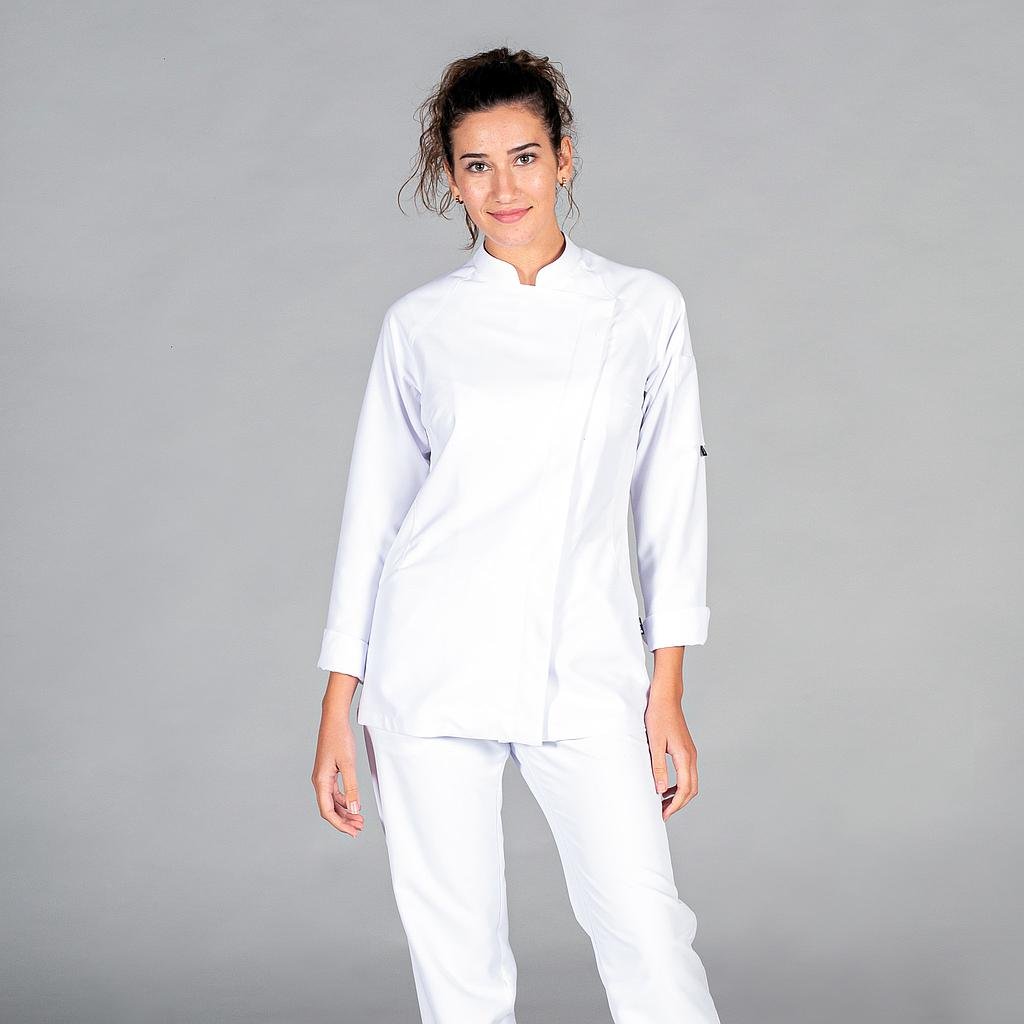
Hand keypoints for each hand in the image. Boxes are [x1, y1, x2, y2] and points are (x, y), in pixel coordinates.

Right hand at [312, 700, 364, 837]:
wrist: (334, 720)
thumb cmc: (339, 739)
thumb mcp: (349, 764)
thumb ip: (352, 787)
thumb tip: (355, 809)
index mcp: (321, 781)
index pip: (327, 811)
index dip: (339, 824)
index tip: (352, 832)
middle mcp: (319, 781)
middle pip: (329, 809)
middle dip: (344, 820)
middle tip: (360, 828)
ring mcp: (323, 777)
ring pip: (333, 801)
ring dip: (345, 811)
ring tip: (359, 819)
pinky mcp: (328, 772)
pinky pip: (335, 792)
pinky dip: (344, 800)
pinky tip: (354, 804)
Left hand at [644, 696, 698, 821]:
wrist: (666, 698)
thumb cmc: (658, 716)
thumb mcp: (654, 743)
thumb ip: (658, 767)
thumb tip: (660, 790)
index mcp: (684, 757)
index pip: (684, 789)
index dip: (675, 805)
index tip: (664, 814)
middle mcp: (691, 756)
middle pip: (691, 789)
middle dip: (679, 804)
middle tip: (663, 813)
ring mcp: (690, 753)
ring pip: (691, 782)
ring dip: (680, 795)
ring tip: (663, 803)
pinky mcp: (686, 749)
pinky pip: (687, 773)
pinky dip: (679, 784)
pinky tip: (666, 786)